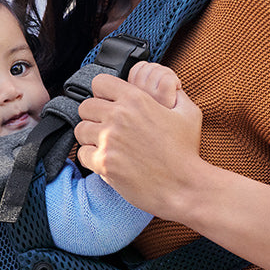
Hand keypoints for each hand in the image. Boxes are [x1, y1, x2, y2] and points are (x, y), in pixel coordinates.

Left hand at [75, 69, 203, 219]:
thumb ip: (174, 93)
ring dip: (90, 137)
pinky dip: (91, 158)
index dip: (102, 93)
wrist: (183, 187)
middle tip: (107, 128)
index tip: (109, 103)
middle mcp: (118, 116)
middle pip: (85, 106)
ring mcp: (108, 140)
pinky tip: (107, 161)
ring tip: (107, 146)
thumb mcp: (188, 113)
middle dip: (94, 116)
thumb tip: (169, 84)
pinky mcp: (103, 162)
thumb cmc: (185, 153)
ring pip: (80, 130)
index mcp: (136, 99)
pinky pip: (82, 154)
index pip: (99, 82)